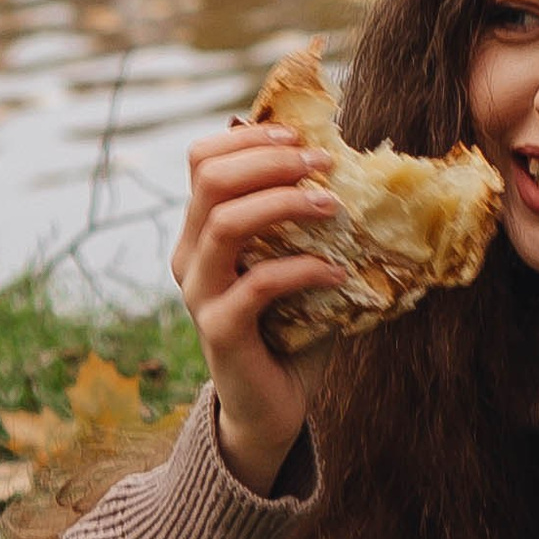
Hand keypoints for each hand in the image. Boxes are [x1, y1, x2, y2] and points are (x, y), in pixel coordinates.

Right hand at [171, 124, 346, 493]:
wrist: (273, 404)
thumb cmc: (292, 324)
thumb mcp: (296, 259)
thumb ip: (304, 218)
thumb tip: (348, 162)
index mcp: (201, 229)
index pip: (203, 159)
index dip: (250, 137)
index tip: (301, 134)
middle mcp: (190, 255)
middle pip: (211, 179)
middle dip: (273, 160)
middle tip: (325, 163)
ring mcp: (199, 293)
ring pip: (226, 223)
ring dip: (286, 203)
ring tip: (334, 207)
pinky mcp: (220, 329)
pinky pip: (258, 284)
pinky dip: (305, 269)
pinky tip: (339, 273)